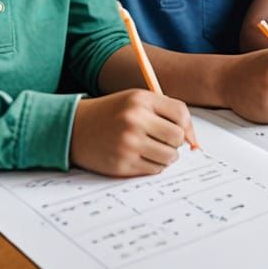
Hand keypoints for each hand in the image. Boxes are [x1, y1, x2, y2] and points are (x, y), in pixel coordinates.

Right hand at [69, 89, 195, 175]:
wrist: (75, 128)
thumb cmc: (111, 114)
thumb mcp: (135, 101)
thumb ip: (163, 112)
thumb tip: (192, 139)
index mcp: (141, 99)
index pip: (180, 113)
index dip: (187, 126)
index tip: (183, 133)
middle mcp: (135, 119)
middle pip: (177, 137)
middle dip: (176, 142)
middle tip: (164, 142)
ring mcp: (128, 143)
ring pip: (169, 156)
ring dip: (166, 156)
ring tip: (153, 150)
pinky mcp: (122, 164)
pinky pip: (154, 169)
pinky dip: (153, 166)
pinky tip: (141, 157)